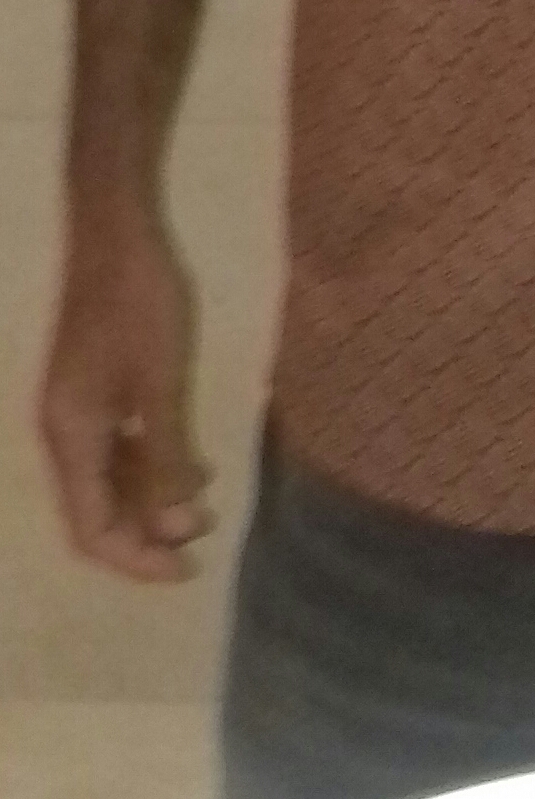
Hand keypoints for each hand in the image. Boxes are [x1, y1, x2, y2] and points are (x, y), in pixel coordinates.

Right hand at [38, 213, 215, 583]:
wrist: (117, 229)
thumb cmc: (140, 302)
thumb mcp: (162, 382)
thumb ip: (167, 456)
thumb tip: (176, 528)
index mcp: (70, 437)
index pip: (92, 530)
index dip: (137, 559)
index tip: (190, 570)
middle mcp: (63, 431)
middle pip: (96, 510)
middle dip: (148, 532)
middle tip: (206, 534)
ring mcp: (76, 407)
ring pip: (108, 479)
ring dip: (152, 499)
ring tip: (206, 503)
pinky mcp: (94, 384)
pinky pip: (117, 446)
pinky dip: (150, 463)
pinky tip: (192, 460)